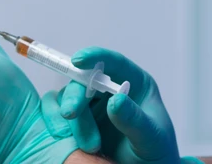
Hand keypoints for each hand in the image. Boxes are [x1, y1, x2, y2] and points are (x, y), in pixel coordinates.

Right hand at [40, 47, 190, 163]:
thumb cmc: (155, 155)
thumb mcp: (151, 139)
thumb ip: (135, 120)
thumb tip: (116, 99)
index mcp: (134, 84)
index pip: (113, 63)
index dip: (94, 56)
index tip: (78, 60)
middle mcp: (109, 90)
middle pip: (83, 80)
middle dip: (75, 97)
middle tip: (70, 114)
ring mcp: (91, 105)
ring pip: (67, 98)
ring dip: (73, 122)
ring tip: (90, 147)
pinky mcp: (76, 120)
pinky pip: (56, 114)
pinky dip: (58, 126)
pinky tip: (69, 142)